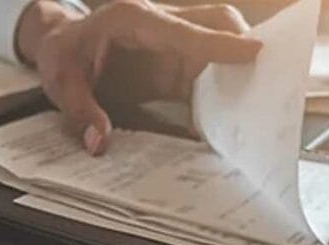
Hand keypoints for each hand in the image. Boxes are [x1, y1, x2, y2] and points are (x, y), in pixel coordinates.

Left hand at [16, 0, 261, 153]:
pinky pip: (206, 72)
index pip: (183, 31)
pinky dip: (221, 90)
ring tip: (258, 101)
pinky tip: (230, 115)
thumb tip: (100, 142)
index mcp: (132, 19)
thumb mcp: (62, 83)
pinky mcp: (174, 63)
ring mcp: (171, 42)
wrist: (60, 45)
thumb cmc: (62, 56)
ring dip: (237, 69)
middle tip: (268, 76)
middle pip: (215, 21)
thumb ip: (82, 111)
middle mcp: (159, 23)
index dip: (219, 43)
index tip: (254, 52)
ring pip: (217, 43)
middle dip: (242, 44)